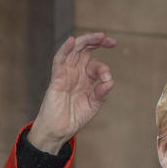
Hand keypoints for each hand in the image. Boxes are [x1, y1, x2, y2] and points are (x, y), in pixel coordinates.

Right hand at [26, 32, 116, 154]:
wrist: (58, 131)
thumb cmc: (73, 118)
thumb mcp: (93, 105)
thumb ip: (101, 93)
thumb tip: (110, 81)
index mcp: (84, 78)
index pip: (95, 64)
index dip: (104, 68)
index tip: (107, 79)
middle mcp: (75, 73)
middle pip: (84, 50)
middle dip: (97, 42)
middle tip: (109, 40)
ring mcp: (65, 74)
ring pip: (74, 50)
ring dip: (85, 41)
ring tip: (98, 36)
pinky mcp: (56, 79)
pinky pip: (59, 61)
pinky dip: (65, 50)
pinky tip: (71, 41)